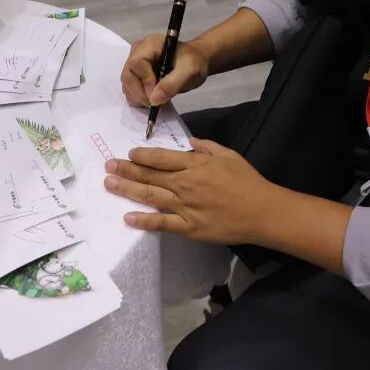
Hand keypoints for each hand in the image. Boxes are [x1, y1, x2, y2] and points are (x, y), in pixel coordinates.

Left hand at [104, 138, 277, 243]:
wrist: (261, 211)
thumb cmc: (247, 181)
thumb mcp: (228, 155)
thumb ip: (206, 147)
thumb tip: (189, 142)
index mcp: (194, 165)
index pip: (160, 158)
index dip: (141, 155)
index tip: (128, 154)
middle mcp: (184, 184)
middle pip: (149, 175)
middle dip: (126, 169)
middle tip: (108, 165)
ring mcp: (184, 207)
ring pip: (149, 196)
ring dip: (127, 189)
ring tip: (109, 184)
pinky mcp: (187, 227)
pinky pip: (161, 223)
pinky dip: (143, 220)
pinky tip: (127, 217)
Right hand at [121, 36, 209, 107]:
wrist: (195, 62)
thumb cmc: (194, 61)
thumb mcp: (189, 70)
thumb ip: (172, 83)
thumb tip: (154, 99)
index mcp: (150, 45)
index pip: (136, 63)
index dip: (144, 81)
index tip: (157, 95)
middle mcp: (138, 52)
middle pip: (128, 75)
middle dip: (140, 93)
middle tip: (156, 103)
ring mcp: (135, 64)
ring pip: (127, 84)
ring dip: (139, 98)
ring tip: (158, 101)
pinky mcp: (136, 75)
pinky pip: (130, 90)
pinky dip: (138, 99)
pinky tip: (153, 100)